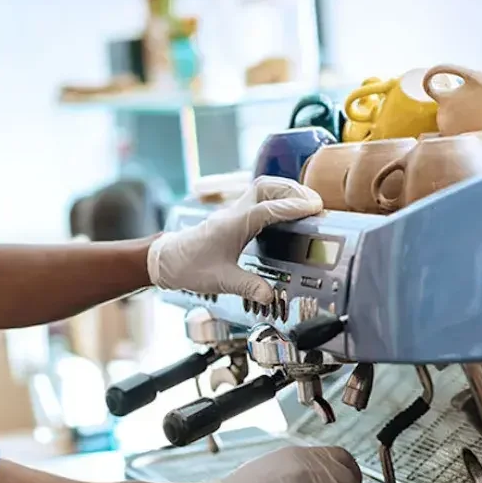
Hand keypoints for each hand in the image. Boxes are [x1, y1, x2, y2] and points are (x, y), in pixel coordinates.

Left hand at [147, 176, 322, 303]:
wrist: (166, 260)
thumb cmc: (190, 266)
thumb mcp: (221, 281)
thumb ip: (248, 286)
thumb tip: (270, 295)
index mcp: (234, 224)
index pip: (268, 208)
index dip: (293, 207)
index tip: (315, 208)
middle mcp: (234, 213)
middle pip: (266, 187)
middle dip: (293, 190)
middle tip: (315, 202)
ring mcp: (233, 212)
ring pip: (262, 188)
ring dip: (285, 191)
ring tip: (306, 202)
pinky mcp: (233, 217)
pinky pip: (258, 198)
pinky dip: (276, 199)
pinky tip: (286, 211)